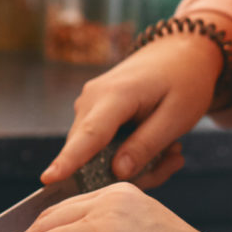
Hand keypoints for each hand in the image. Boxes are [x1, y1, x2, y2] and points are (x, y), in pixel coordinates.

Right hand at [42, 32, 223, 186]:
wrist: (178, 53)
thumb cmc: (184, 81)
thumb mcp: (177, 116)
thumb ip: (146, 145)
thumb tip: (117, 173)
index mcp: (116, 94)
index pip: (89, 134)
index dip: (69, 160)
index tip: (48, 179)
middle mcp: (91, 98)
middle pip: (92, 154)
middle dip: (130, 171)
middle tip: (173, 160)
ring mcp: (87, 104)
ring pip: (96, 154)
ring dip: (135, 162)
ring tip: (171, 149)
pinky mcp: (90, 111)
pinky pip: (100, 146)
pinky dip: (129, 153)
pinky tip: (159, 145)